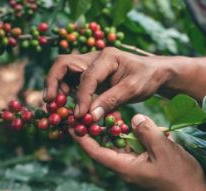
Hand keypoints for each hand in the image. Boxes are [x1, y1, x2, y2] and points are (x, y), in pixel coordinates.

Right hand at [44, 47, 172, 119]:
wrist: (155, 73)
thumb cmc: (147, 78)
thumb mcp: (133, 89)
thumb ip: (111, 101)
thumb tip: (90, 116)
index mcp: (107, 57)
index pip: (86, 77)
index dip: (81, 97)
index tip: (80, 116)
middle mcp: (95, 58)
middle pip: (64, 64)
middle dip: (54, 83)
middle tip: (50, 103)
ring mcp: (91, 65)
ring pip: (65, 72)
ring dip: (58, 88)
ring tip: (57, 107)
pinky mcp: (92, 75)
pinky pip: (73, 81)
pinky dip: (67, 93)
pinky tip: (68, 106)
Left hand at [69, 114, 205, 190]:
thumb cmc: (179, 177)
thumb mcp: (163, 150)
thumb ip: (146, 131)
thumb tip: (134, 118)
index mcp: (125, 167)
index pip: (96, 152)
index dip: (83, 138)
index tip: (72, 124)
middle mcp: (127, 168)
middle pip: (105, 148)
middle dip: (97, 131)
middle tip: (90, 113)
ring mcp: (137, 168)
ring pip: (121, 147)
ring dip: (116, 133)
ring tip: (110, 115)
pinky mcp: (147, 166)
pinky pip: (134, 149)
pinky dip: (132, 137)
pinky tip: (136, 127)